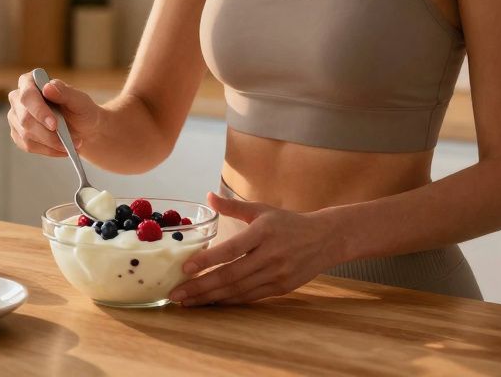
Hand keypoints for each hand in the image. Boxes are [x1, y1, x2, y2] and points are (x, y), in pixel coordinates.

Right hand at [7, 72, 102, 156]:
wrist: (82, 128)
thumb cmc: (80, 109)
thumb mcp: (80, 100)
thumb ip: (65, 92)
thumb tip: (47, 87)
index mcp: (31, 82)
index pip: (28, 95)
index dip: (39, 111)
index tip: (54, 125)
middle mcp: (18, 98)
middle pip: (25, 118)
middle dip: (48, 133)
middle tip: (69, 141)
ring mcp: (16, 117)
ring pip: (26, 134)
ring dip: (51, 143)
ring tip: (71, 145)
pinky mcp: (18, 134)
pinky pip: (28, 146)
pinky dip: (47, 150)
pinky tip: (60, 149)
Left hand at [169, 192, 329, 305]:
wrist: (325, 239)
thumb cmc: (288, 222)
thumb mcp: (261, 209)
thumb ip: (233, 206)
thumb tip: (208, 196)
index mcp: (263, 232)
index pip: (231, 249)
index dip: (207, 260)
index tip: (184, 268)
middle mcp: (271, 255)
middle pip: (230, 275)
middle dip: (200, 287)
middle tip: (175, 294)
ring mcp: (277, 274)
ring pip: (238, 291)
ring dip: (210, 298)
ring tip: (187, 301)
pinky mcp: (281, 288)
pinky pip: (249, 297)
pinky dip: (228, 301)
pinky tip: (211, 302)